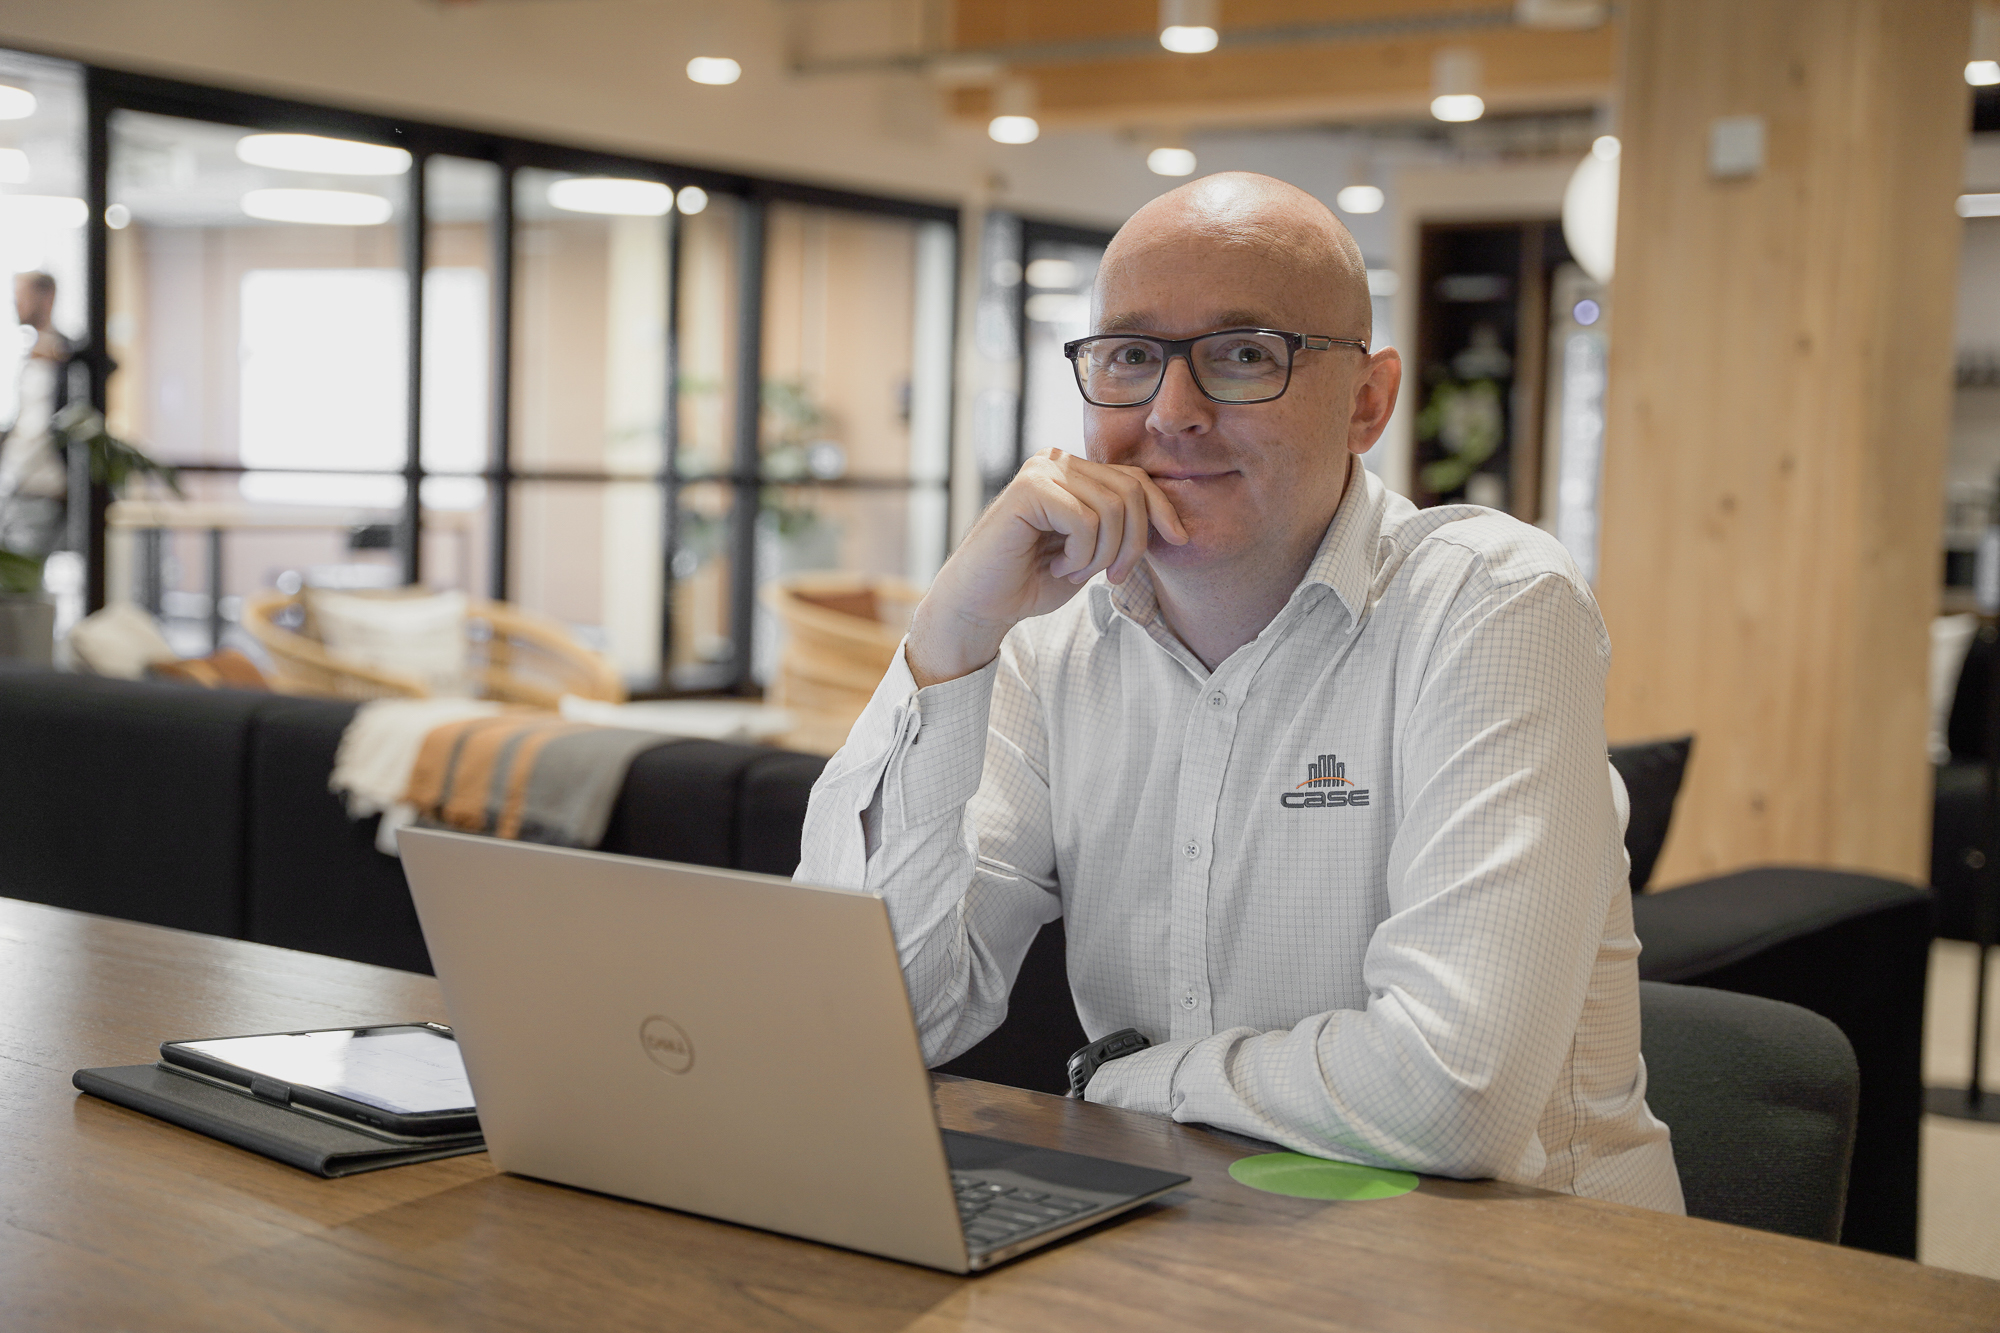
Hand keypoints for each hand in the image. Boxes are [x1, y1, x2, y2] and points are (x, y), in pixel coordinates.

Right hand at [906, 449, 1186, 685]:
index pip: (1135, 478)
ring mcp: (1041, 470)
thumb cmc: (1031, 582)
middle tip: (1111, 576)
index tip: (1179, 541)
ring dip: (1102, 554)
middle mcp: (1056, 461)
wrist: (980, 606)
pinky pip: (1085, 521)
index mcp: (1071, 471)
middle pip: (1130, 491)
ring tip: (1074, 571)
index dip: (1162, 510)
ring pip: (1112, 508)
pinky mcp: (1029, 489)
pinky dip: (1081, 554)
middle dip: (1134, 542)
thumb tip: (1172, 519)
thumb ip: (1120, 527)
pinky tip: (1057, 565)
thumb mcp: (1091, 552)